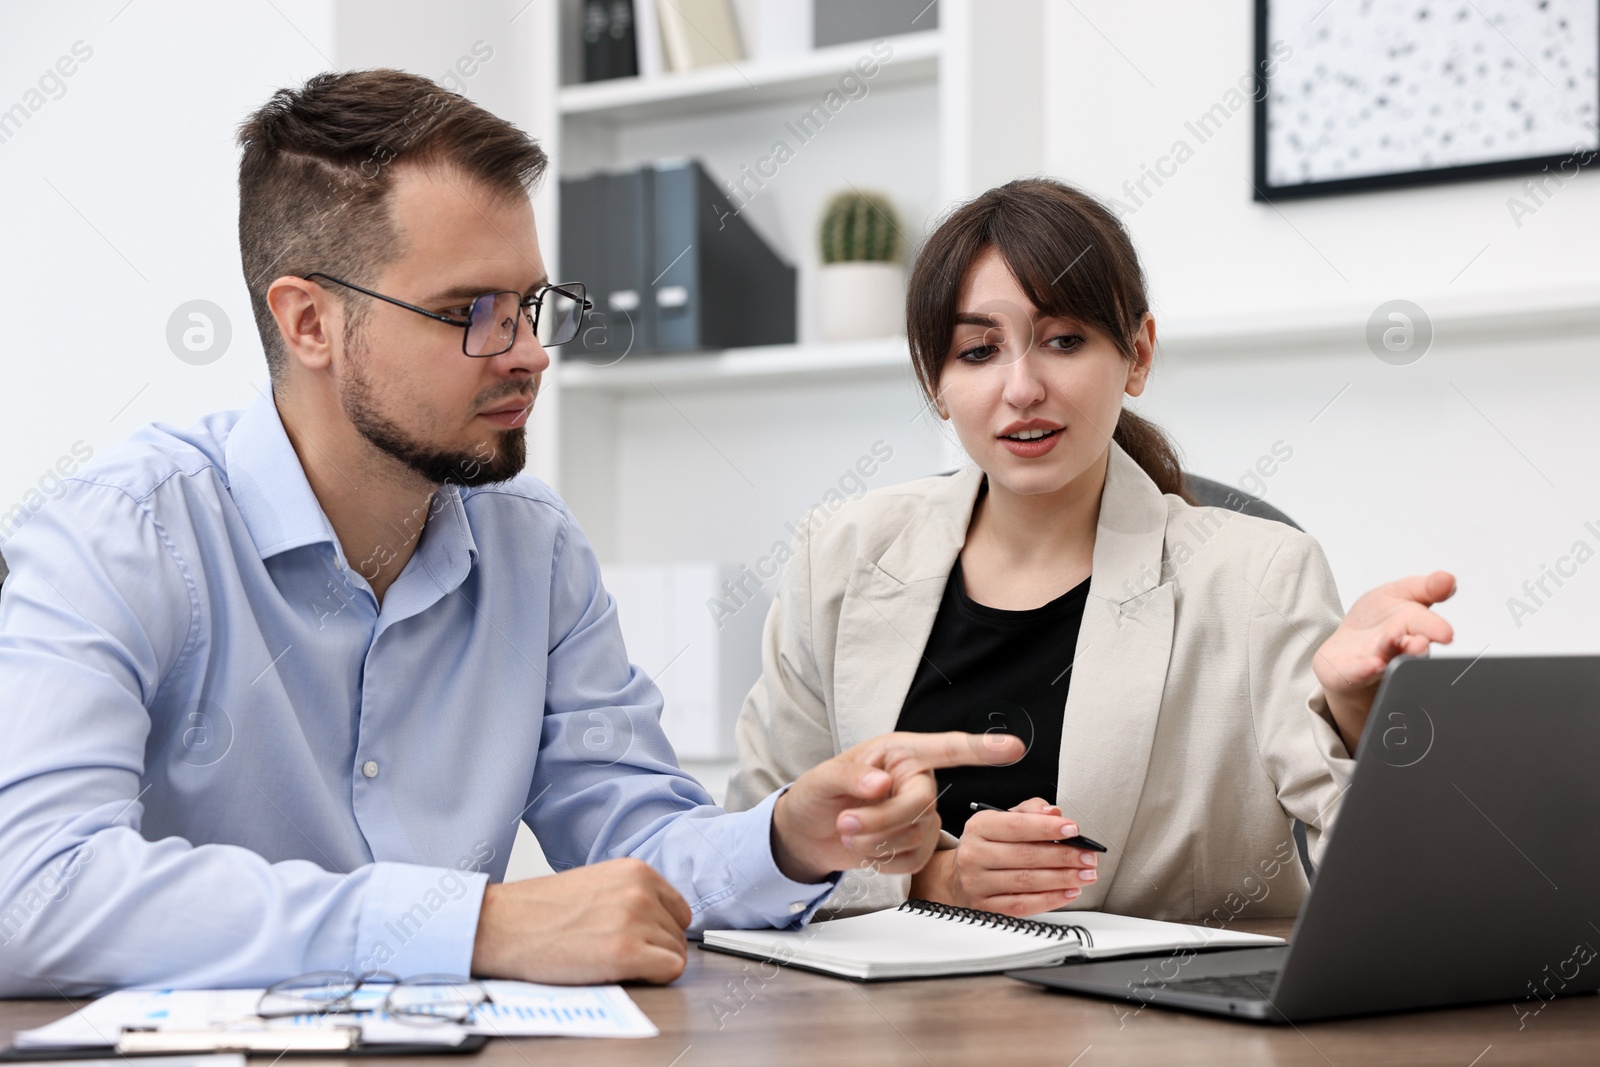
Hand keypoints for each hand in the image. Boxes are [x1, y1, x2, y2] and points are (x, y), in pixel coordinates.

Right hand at [469, 857, 691, 983]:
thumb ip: (630, 895)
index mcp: (635, 871)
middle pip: (678, 933)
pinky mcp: (626, 952)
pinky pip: (671, 970)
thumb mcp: (596, 883)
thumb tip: (658, 920)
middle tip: (619, 954)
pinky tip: (624, 974)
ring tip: (612, 962)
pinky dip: (654, 978)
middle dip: (655, 949)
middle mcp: (640, 891)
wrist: (502, 925)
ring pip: (675, 953)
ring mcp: (635, 920)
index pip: (678, 909)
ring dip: (651, 964)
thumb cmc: (540, 911)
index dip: (660, 930)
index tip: (640, 940)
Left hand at [770, 730, 1024, 882]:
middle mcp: (915, 781)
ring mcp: (920, 816)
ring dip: (876, 841)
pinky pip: (914, 858)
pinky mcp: (917, 845)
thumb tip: (881, 782)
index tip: (1012, 748)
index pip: (947, 748)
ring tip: (848, 831)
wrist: (809, 833)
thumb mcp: (824, 778)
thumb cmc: (819, 795)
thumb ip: (852, 776)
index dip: (981, 748)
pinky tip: (867, 849)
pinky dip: (885, 860)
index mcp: (900, 754)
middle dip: (882, 819)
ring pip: (915, 835)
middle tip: (847, 822)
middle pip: (921, 804)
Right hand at [909, 797, 1096, 915]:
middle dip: (1064, 856)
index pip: (1017, 826)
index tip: (1073, 829)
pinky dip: (1050, 899)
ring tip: (1085, 874)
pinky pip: (1022, 905)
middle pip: (1025, 856)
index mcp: (979, 826)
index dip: (1047, 828)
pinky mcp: (985, 907)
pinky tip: (1069, 892)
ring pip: (1026, 882)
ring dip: (1062, 878)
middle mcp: (974, 854)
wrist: (959, 876)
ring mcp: (977, 883)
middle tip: (1088, 856)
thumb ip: (1030, 811)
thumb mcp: (1003, 819)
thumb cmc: (988, 845)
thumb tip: (1053, 812)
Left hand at [1313, 570, 1456, 753]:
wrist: (1347, 649)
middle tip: (1419, 644)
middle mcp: (1399, 649)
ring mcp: (1376, 662)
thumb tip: (1448, 578)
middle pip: (1411, 649)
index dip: (1436, 629)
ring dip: (1391, 651)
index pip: (1429, 627)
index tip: (1445, 633)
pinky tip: (1371, 665)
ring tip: (1393, 643)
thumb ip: (1425, 587)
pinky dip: (1365, 670)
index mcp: (1414, 627)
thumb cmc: (1377, 622)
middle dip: (1416, 646)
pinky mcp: (1353, 673)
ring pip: (1387, 660)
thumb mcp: (1399, 594)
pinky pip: (1358, 673)